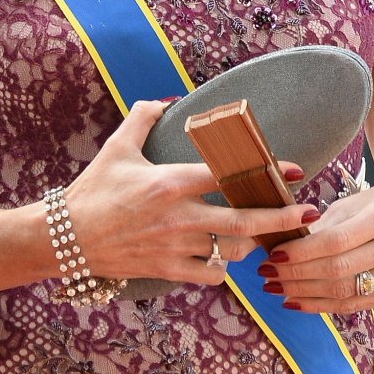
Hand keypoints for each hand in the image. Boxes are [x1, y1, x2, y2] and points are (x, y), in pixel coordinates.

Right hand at [64, 99, 314, 285]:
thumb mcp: (118, 147)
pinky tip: (226, 258)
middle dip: (282, 219)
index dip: (266, 172)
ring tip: (270, 235)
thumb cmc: (92, 190)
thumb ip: (144, 117)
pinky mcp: (166, 270)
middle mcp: (178, 217)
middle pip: (243, 222)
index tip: (294, 170)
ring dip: (254, 244)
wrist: (63, 238)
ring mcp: (174, 248)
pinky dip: (223, 268)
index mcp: (170, 183)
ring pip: (231, 251)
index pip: (227, 175)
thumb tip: (165, 99)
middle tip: (309, 213)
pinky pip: (209, 275)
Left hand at [256, 180, 373, 313]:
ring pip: (342, 292)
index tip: (273, 255)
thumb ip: (325, 223)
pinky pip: (352, 305)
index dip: (301, 252)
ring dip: (303, 292)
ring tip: (275, 288)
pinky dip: (321, 305)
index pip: (335, 241)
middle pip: (336, 270)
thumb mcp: (358, 201)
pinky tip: (296, 301)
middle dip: (295, 274)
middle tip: (265, 274)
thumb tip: (286, 243)